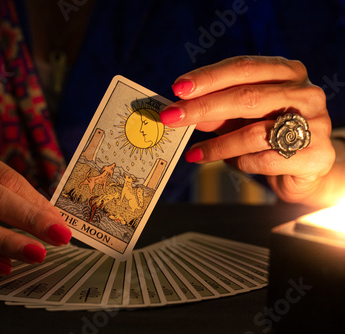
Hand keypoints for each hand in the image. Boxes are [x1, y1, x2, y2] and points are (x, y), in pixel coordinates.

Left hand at [160, 56, 334, 204]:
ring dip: (216, 144)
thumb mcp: (241, 117)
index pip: (243, 67)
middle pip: (246, 96)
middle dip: (202, 107)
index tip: (178, 88)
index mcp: (288, 72)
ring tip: (194, 152)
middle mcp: (306, 93)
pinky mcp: (316, 156)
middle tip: (172, 117)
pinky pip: (265, 159)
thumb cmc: (269, 134)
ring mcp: (315, 124)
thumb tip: (181, 110)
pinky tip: (229, 163)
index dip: (208, 77)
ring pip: (254, 132)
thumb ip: (216, 111)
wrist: (307, 168)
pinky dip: (240, 162)